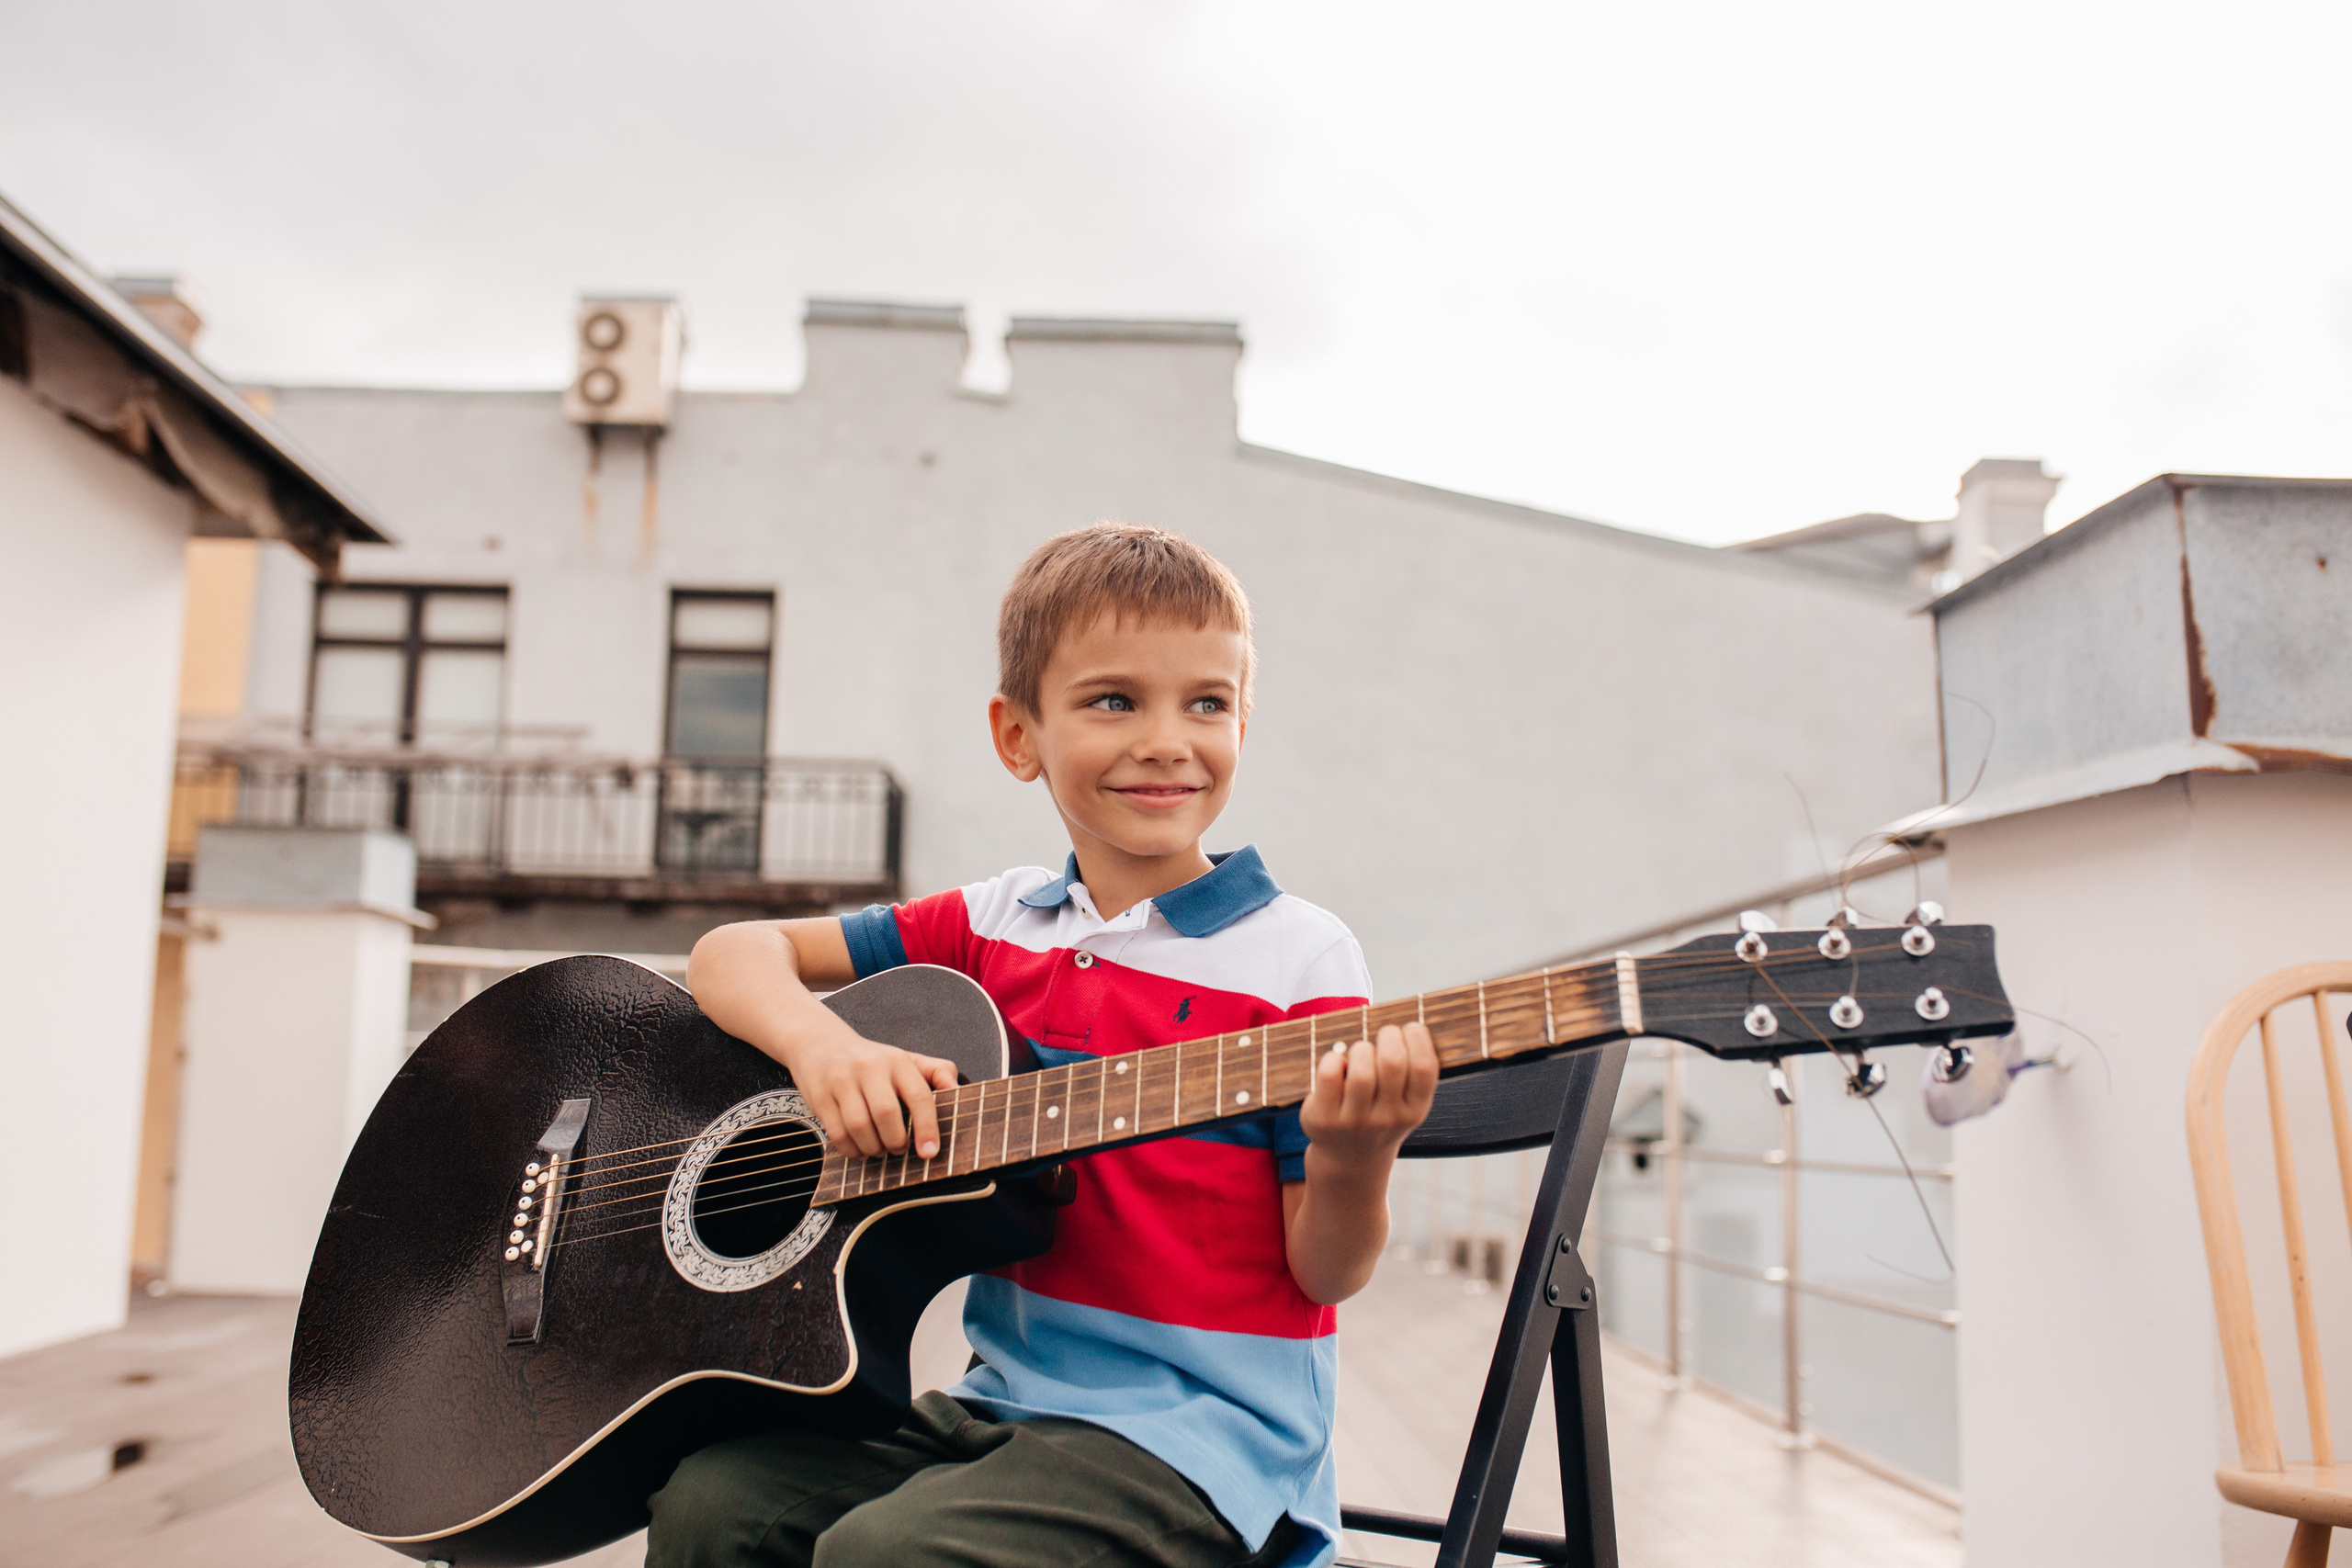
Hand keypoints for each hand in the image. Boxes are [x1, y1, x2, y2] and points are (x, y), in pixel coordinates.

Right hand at [781, 1017, 960, 1159]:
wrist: (820, 1043)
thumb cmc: (871, 1061)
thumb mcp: (905, 1059)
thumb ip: (936, 1071)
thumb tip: (957, 1089)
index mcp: (896, 1060)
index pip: (918, 1095)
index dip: (927, 1127)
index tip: (930, 1153)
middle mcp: (869, 1067)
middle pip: (886, 1114)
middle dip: (896, 1141)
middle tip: (899, 1149)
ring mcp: (841, 1081)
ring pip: (860, 1126)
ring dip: (873, 1148)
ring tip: (879, 1149)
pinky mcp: (819, 1096)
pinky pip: (837, 1133)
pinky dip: (852, 1150)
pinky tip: (859, 1148)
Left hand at [1298, 1022, 1438, 1173]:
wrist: (1349, 1160)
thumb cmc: (1380, 1115)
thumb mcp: (1405, 1103)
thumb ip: (1412, 1072)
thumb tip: (1412, 1025)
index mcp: (1414, 1111)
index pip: (1424, 1068)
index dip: (1418, 1039)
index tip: (1410, 1027)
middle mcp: (1387, 1119)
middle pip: (1392, 1063)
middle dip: (1388, 1036)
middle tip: (1385, 1033)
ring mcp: (1355, 1122)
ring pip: (1361, 1071)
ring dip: (1361, 1049)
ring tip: (1361, 1051)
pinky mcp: (1325, 1119)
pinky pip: (1330, 1076)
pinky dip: (1333, 1058)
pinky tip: (1337, 1061)